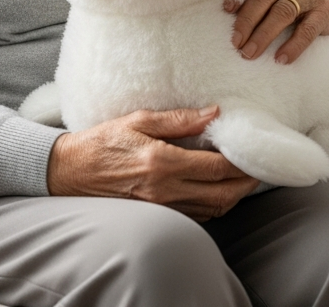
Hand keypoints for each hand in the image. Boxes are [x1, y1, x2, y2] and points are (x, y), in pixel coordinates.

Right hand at [46, 106, 259, 220]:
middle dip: (245, 183)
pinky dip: (213, 205)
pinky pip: (196, 216)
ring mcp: (162, 207)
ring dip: (232, 195)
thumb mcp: (138, 120)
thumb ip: (178, 119)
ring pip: (212, 209)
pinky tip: (216, 189)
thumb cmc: (103, 141)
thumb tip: (213, 113)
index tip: (253, 149)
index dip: (240, 162)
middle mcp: (165, 190)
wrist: (71, 171)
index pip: (215, 167)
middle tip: (257, 167)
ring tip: (241, 176)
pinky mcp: (158, 215)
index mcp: (162, 163)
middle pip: (221, 194)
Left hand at [225, 0, 328, 64]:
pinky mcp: (325, 12)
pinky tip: (280, 59)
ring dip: (263, 35)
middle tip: (235, 42)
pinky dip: (292, 46)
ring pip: (283, 13)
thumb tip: (224, 8)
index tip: (226, 10)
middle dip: (247, 20)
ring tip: (249, 53)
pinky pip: (307, 30)